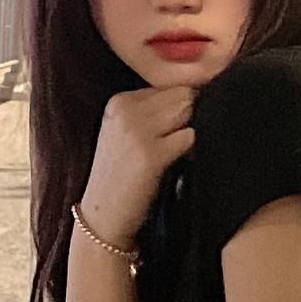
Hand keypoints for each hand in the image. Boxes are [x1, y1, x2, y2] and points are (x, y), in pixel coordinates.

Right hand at [81, 85, 196, 246]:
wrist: (103, 215)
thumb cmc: (122, 175)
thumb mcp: (126, 133)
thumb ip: (153, 111)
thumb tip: (197, 95)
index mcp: (119, 101)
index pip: (169, 86)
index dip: (180, 106)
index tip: (170, 130)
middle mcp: (126, 110)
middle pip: (182, 94)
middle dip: (189, 115)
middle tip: (178, 142)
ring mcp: (137, 131)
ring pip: (188, 111)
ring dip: (190, 131)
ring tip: (177, 152)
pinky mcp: (151, 154)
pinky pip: (190, 136)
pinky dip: (192, 150)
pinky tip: (180, 163)